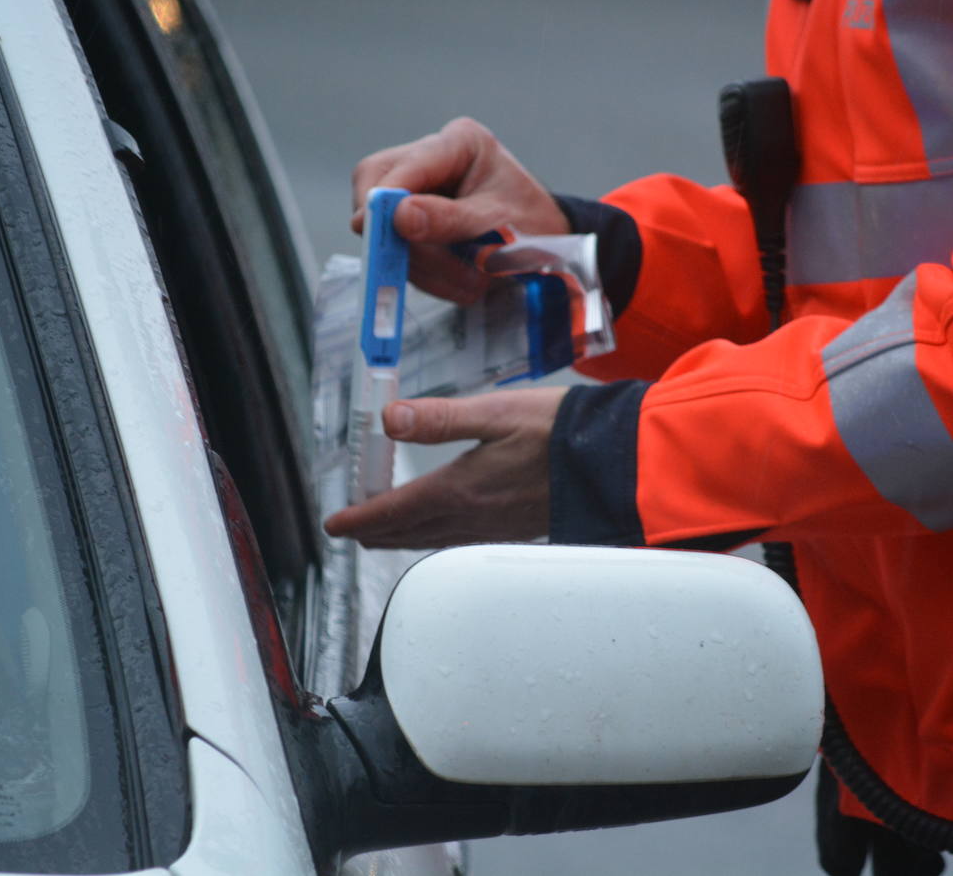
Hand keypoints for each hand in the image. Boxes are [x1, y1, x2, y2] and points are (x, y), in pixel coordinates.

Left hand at [324, 387, 567, 548]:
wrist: (617, 462)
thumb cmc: (561, 431)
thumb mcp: (496, 412)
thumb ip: (440, 418)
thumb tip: (389, 418)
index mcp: (460, 489)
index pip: (394, 511)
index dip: (359, 519)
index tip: (335, 524)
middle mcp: (473, 517)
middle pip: (409, 533)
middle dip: (375, 532)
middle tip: (351, 531)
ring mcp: (496, 527)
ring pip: (434, 540)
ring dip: (403, 537)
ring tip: (385, 534)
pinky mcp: (517, 529)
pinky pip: (461, 541)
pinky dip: (437, 537)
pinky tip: (443, 530)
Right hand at [351, 118, 568, 304]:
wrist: (546, 246)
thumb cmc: (532, 224)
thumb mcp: (498, 223)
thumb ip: (450, 220)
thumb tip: (399, 218)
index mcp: (459, 143)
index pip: (402, 166)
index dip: (385, 202)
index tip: (389, 233)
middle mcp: (430, 158)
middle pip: (374, 189)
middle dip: (398, 238)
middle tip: (434, 270)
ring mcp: (416, 191)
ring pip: (382, 228)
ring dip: (422, 266)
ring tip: (470, 281)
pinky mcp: (411, 222)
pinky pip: (398, 251)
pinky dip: (427, 275)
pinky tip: (461, 279)